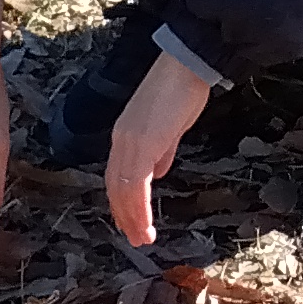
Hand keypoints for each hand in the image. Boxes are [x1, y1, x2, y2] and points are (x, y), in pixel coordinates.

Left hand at [104, 51, 215, 250]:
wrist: (186, 65)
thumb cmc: (182, 89)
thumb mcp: (170, 126)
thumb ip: (161, 150)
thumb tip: (157, 171)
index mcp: (126, 135)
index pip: (117, 175)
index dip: (122, 200)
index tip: (128, 220)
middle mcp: (122, 140)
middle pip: (115, 186)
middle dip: (125, 215)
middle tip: (135, 237)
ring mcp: (130, 142)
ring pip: (124, 190)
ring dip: (132, 218)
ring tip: (142, 238)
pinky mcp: (144, 144)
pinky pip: (136, 184)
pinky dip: (139, 208)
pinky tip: (145, 223)